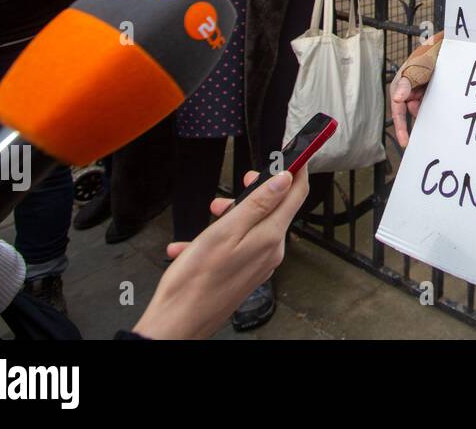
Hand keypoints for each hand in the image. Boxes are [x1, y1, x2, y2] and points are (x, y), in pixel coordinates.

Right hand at [131, 167, 308, 339]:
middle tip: (242, 180)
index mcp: (270, 237)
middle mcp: (270, 251)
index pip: (297, 194)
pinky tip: (190, 245)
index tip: (297, 151)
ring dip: (233, 213)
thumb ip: (257, 204)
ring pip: (253, 225)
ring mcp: (258, 264)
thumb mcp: (225, 232)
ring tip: (211, 212)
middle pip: (275, 208)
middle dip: (258, 190)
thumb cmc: (194, 281)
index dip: (298, 169)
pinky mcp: (244, 273)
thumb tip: (285, 180)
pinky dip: (217, 238)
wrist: (177, 325)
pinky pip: (237, 245)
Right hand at [389, 33, 442, 147]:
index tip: (406, 143)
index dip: (401, 128)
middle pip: (413, 113)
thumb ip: (405, 83)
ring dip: (431, 110)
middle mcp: (409, 93)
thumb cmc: (425, 56)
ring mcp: (421, 94)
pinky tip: (445, 106)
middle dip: (421, 118)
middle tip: (431, 127)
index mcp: (399, 88)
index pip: (398, 112)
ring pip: (424, 110)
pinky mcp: (432, 93)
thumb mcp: (414, 69)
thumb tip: (397, 99)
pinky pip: (434, 105)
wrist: (443, 47)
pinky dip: (438, 106)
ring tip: (439, 101)